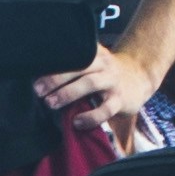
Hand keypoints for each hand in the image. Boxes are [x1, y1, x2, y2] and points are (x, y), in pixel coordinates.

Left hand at [35, 49, 161, 136]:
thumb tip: (40, 78)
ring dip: (67, 93)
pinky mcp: (120, 100)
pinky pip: (105, 109)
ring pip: (90, 83)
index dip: (53, 63)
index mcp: (93, 53)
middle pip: (78, 67)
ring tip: (50, 103)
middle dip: (55, 78)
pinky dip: (90, 116)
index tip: (35, 72)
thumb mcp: (91, 63)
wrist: (139, 78)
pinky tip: (76, 122)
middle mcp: (103, 63)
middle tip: (38, 90)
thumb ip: (72, 66)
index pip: (72, 54)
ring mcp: (112, 81)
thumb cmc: (105, 74)